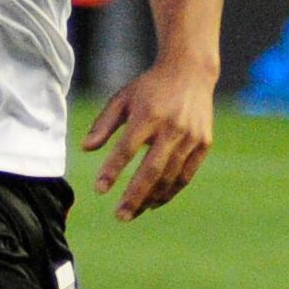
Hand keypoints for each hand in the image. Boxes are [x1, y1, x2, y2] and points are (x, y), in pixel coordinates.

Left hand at [84, 59, 215, 220]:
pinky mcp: (203, 143)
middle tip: (119, 216)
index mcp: (148, 115)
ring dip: (152, 198)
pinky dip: (171, 191)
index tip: (99, 190)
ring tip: (134, 213)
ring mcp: (191, 137)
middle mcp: (172, 127)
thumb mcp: (122, 98)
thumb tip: (85, 149)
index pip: (127, 149)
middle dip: (135, 196)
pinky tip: (155, 202)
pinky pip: (186, 175)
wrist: (190, 72)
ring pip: (170, 176)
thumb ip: (103, 124)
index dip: (112, 171)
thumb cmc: (149, 87)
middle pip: (152, 170)